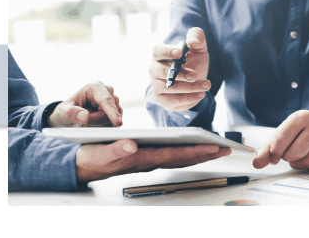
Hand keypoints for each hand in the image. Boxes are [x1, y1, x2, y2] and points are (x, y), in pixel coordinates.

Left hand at [50, 81, 123, 126]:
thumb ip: (72, 113)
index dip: (112, 112)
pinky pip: (116, 120)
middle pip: (110, 110)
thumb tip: (85, 116)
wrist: (69, 114)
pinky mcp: (116, 108)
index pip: (106, 100)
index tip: (117, 122)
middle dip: (98, 118)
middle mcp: (107, 90)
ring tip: (88, 119)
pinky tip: (96, 122)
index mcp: (94, 87)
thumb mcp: (63, 112)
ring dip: (101, 122)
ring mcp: (113, 99)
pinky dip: (106, 124)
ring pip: (114, 116)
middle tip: (84, 119)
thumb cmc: (66, 111)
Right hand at [76, 139, 231, 183]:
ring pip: (179, 157)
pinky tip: (195, 146)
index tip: (212, 147)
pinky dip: (186, 150)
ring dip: (199, 152)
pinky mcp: (146, 155)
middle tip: (226, 148)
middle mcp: (149, 160)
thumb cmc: (92, 158)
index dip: (194, 150)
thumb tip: (132, 145)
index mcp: (141, 159)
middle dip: (205, 153)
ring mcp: (149, 159)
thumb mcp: (100, 153)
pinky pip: (172, 154)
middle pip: (182, 157)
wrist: (82, 164)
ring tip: (217, 147)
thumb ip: (116, 149)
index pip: (174, 155)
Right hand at [149, 27, 211, 110]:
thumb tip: (193, 42)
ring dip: (188, 88)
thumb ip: (197, 38)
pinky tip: (201, 94)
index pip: (157, 51)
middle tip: (194, 75)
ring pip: (167, 88)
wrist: (196, 82)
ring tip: (206, 85)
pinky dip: (188, 98)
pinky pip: (172, 101)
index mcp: (161, 55)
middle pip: (159, 71)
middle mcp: (155, 70)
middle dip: (178, 74)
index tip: (179, 53)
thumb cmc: (193, 62)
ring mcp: (156, 85)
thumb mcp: (199, 49)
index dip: (166, 51)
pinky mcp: (162, 99)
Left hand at [252, 110, 308, 170]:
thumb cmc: (298, 132)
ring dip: (300, 164)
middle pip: (296, 152)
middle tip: (289, 154)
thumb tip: (257, 164)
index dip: (275, 153)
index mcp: (300, 118)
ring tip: (299, 156)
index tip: (274, 157)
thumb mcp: (280, 135)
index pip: (282, 139)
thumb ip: (266, 150)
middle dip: (289, 157)